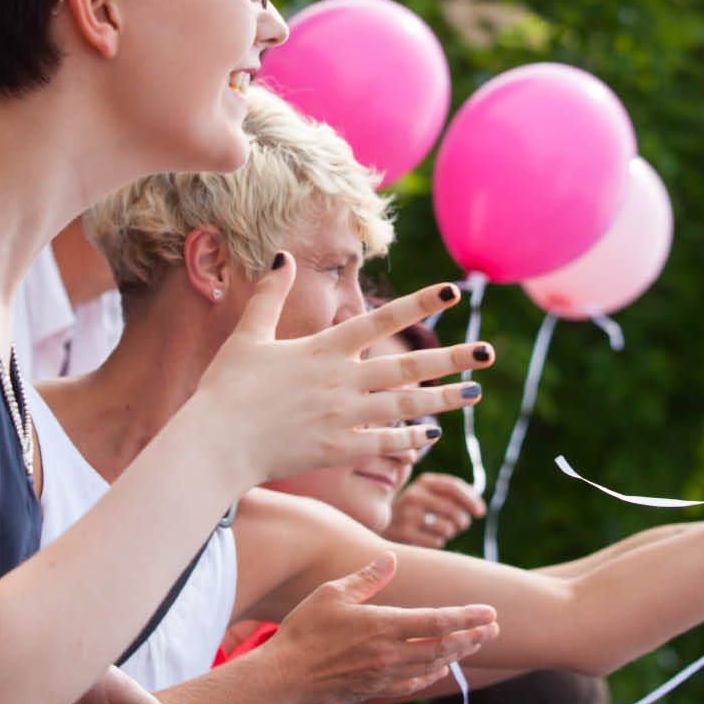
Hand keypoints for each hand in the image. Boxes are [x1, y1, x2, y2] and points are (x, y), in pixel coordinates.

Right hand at [191, 268, 493, 484]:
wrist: (216, 443)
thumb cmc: (227, 388)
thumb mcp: (248, 334)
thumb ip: (270, 295)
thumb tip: (280, 255)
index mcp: (323, 349)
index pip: (381, 319)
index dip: (420, 304)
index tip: (452, 292)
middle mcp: (342, 380)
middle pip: (408, 366)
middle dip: (451, 359)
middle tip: (487, 352)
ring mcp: (344, 416)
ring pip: (406, 405)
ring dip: (444, 400)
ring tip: (474, 392)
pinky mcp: (339, 449)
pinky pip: (385, 443)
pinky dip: (410, 439)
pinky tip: (431, 435)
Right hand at [257, 552, 497, 703]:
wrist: (282, 676)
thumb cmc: (304, 629)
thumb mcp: (333, 592)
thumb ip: (368, 578)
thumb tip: (392, 558)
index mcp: (383, 626)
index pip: (437, 620)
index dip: (467, 617)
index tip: (490, 612)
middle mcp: (389, 653)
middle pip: (443, 645)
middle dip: (472, 636)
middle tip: (495, 628)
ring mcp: (383, 674)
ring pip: (432, 664)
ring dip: (458, 653)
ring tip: (477, 643)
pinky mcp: (374, 688)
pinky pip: (412, 682)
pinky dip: (432, 673)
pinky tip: (440, 666)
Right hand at [385, 473, 485, 547]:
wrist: (381, 524)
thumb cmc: (415, 509)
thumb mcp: (429, 494)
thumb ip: (452, 495)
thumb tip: (479, 507)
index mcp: (423, 482)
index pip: (453, 486)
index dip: (471, 499)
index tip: (481, 512)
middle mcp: (414, 496)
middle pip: (453, 510)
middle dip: (463, 521)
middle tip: (461, 525)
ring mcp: (408, 516)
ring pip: (447, 528)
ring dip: (451, 533)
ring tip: (441, 530)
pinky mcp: (405, 535)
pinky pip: (437, 542)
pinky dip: (439, 542)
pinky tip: (428, 538)